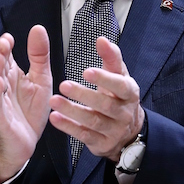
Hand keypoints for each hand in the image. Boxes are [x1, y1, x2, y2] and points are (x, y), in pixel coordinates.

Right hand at [0, 25, 51, 182]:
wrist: (25, 144)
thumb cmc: (30, 111)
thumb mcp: (41, 79)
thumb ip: (39, 55)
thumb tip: (38, 28)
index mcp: (11, 75)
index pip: (5, 56)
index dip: (5, 46)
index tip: (9, 37)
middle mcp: (2, 86)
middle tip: (4, 42)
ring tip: (0, 58)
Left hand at [49, 36, 144, 161]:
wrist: (128, 131)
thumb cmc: (119, 97)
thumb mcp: (120, 76)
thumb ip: (111, 57)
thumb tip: (102, 40)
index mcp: (129, 93)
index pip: (120, 85)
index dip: (104, 79)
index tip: (87, 71)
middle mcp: (123, 113)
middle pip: (105, 104)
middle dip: (83, 95)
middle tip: (64, 84)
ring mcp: (114, 130)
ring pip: (93, 121)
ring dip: (72, 111)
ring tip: (54, 100)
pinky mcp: (102, 144)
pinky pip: (84, 135)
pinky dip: (69, 127)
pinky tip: (55, 118)